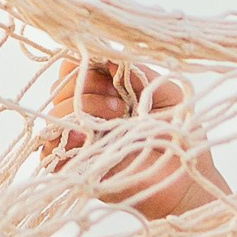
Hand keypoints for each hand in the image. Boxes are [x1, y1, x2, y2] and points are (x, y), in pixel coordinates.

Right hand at [39, 51, 218, 214]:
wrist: (186, 181)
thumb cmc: (181, 138)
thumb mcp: (168, 94)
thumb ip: (138, 73)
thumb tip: (106, 55)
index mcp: (108, 93)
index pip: (76, 67)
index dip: (86, 63)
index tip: (111, 72)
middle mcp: (90, 113)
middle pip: (63, 86)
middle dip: (87, 85)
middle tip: (120, 103)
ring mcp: (82, 139)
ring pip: (56, 113)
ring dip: (84, 108)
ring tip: (116, 118)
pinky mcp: (76, 167)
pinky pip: (50, 148)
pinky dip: (65, 137)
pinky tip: (87, 137)